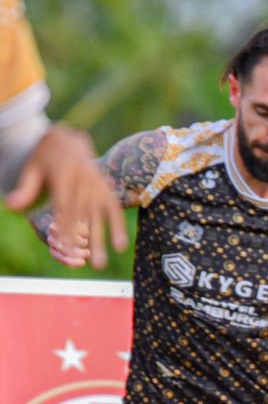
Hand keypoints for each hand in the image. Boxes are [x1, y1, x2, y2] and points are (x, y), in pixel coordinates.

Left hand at [7, 125, 126, 267]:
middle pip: (83, 213)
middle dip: (82, 238)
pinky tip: (120, 246)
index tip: (64, 245)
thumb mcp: (32, 169)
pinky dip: (118, 227)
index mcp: (64, 173)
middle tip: (82, 259)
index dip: (65, 225)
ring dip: (101, 240)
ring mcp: (97, 185)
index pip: (64, 204)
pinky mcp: (106, 189)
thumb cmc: (46, 159)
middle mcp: (84, 179)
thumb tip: (11, 207)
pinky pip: (114, 210)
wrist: (68, 140)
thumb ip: (25, 189)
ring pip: (99, 216)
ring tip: (100, 264)